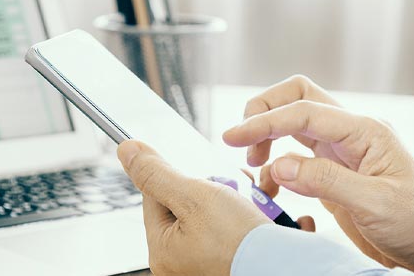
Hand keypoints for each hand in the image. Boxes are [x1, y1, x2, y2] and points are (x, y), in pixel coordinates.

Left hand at [117, 140, 270, 274]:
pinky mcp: (234, 259)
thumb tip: (128, 151)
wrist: (285, 268)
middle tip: (231, 190)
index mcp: (163, 250)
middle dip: (213, 189)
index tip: (201, 174)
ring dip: (236, 199)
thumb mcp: (193, 197)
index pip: (155, 197)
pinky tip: (262, 217)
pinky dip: (251, 216)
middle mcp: (182, 261)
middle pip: (188, 204)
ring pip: (216, 212)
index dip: (178, 178)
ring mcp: (209, 261)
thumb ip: (158, 174)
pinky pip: (237, 228)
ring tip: (252, 204)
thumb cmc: (240, 243)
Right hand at [222, 75, 413, 273]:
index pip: (305, 111)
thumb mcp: (376, 204)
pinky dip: (275, 168)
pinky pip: (295, 156)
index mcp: (365, 131)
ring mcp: (340, 151)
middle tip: (241, 142)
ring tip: (254, 168)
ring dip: (267, 138)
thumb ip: (327, 181)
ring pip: (293, 123)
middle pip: (298, 97)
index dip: (265, 121)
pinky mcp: (333, 172)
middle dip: (264, 112)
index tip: (234, 137)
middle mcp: (350, 133)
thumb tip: (282, 166)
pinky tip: (271, 190)